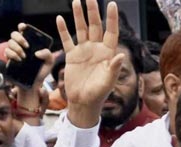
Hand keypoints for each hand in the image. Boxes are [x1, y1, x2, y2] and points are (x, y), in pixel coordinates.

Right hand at [6, 23, 54, 85]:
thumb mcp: (49, 63)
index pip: (24, 30)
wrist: (33, 86)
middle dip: (19, 38)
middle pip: (14, 34)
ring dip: (17, 48)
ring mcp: (14, 52)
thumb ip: (48, 54)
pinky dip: (12, 54)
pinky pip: (6, 52)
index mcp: (30, 44)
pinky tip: (19, 60)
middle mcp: (21, 46)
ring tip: (24, 57)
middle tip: (26, 46)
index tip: (23, 28)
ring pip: (9, 42)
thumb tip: (37, 52)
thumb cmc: (41, 73)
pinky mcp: (9, 60)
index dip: (22, 27)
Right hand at [56, 0, 125, 126]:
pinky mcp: (71, 56)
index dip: (112, 19)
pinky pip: (67, 40)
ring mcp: (83, 51)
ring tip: (76, 1)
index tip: (112, 4)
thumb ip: (113, 68)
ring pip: (81, 29)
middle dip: (93, 12)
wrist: (83, 103)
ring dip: (79, 16)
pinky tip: (60, 19)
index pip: (111, 32)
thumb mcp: (108, 82)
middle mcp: (96, 49)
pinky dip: (63, 30)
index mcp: (107, 53)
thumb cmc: (98, 95)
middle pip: (95, 26)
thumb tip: (121, 55)